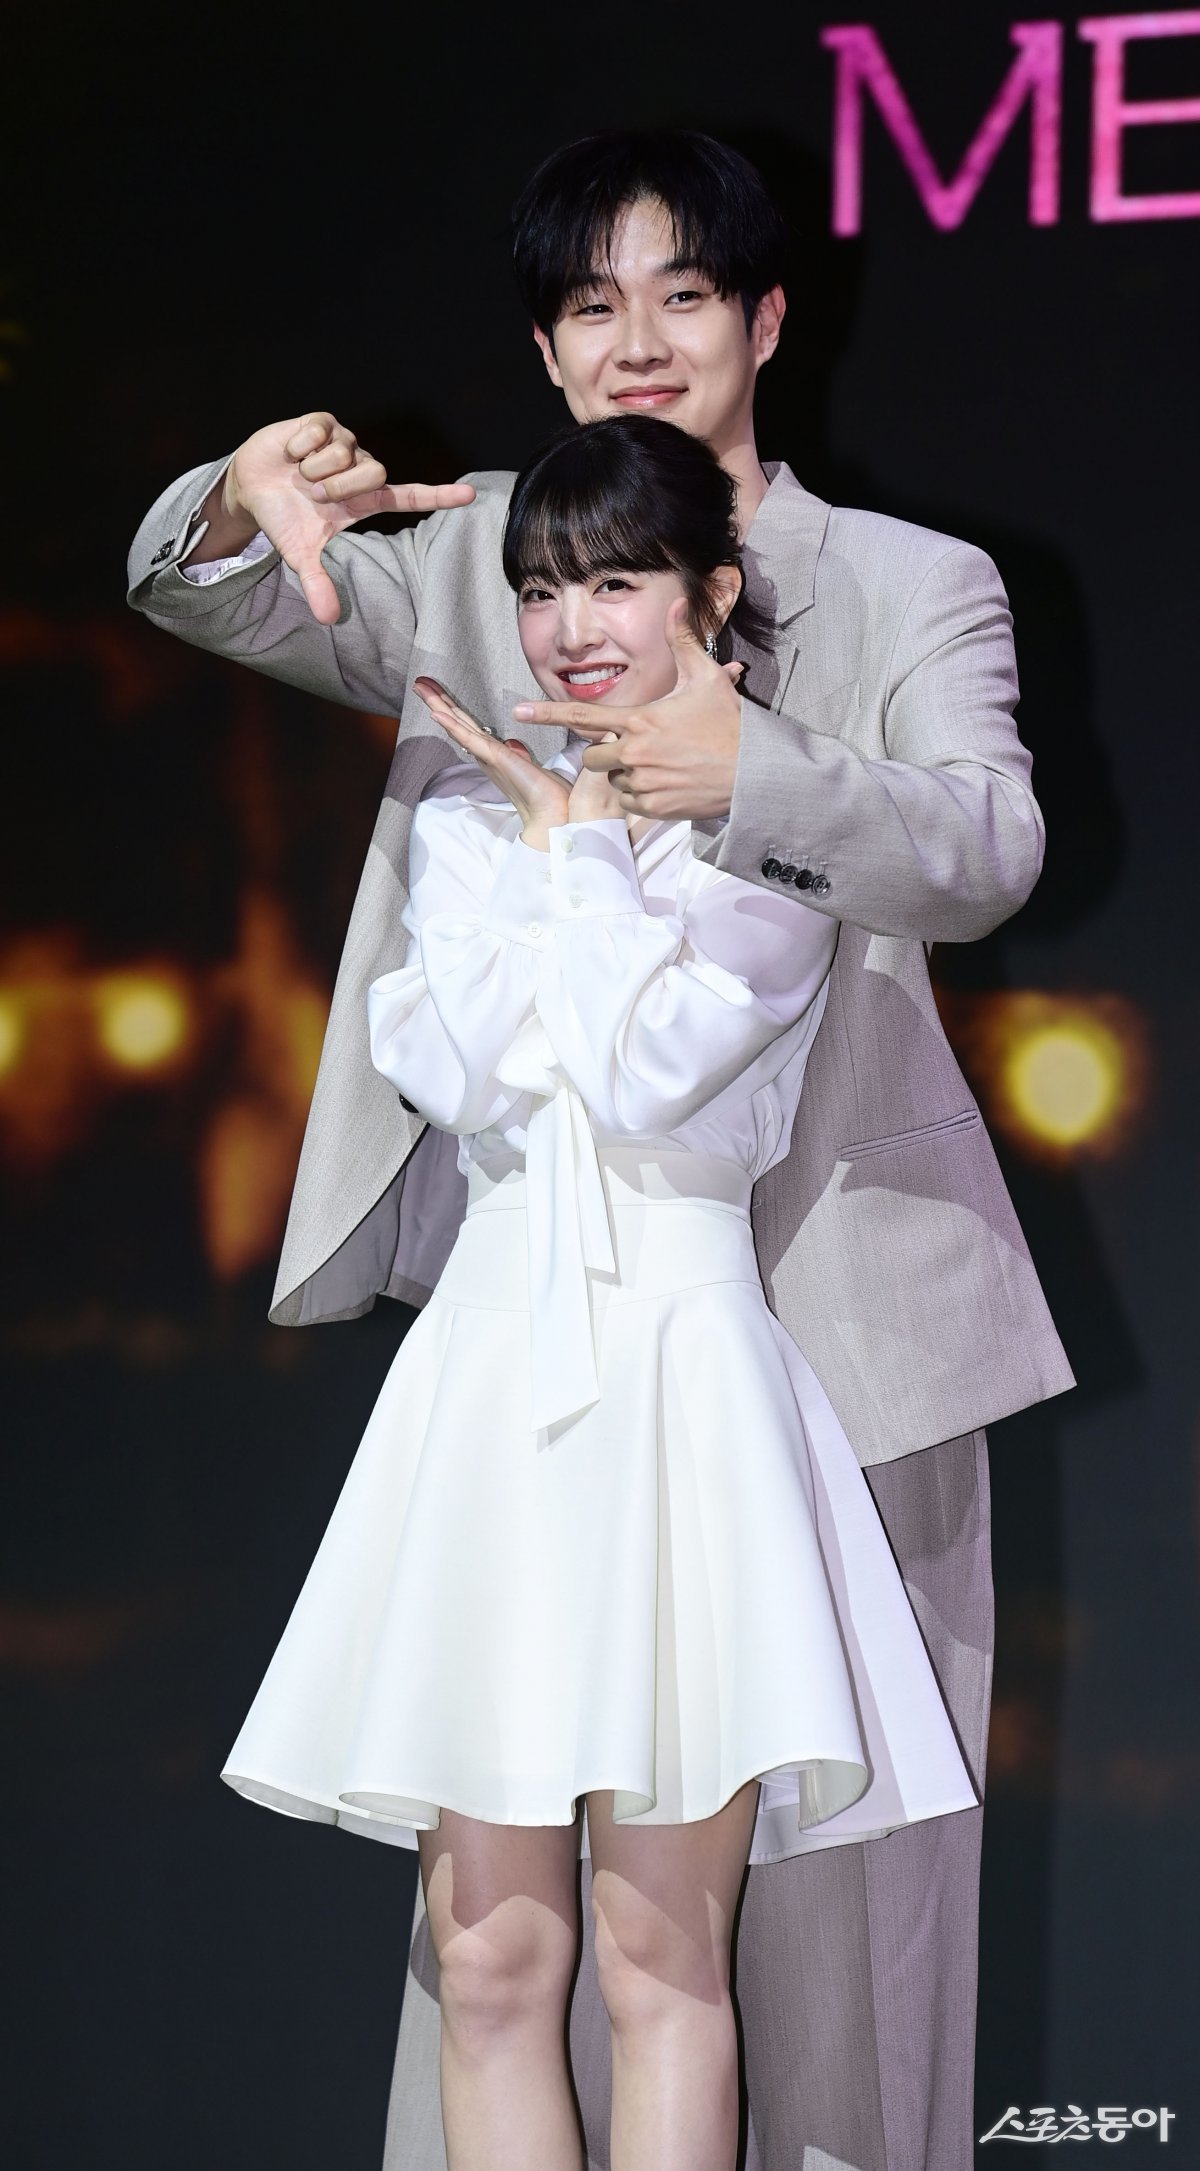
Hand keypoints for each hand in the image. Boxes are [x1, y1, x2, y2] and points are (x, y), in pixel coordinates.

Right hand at [214, 413, 475, 624]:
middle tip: (314, 494)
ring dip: (314, 469)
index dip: (439, 497)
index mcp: (365, 499)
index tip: (470, 497)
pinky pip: (319, 432)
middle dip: (339, 487)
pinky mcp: (323, 421)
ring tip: (300, 475)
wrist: (252, 487)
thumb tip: (329, 619)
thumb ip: (318, 582)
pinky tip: (291, 453)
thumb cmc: (285, 518)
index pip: (410, 497)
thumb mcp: (300, 553)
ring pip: (344, 452)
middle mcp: (361, 468)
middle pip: (375, 471)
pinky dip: (299, 447)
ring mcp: (344, 442)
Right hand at [413, 678, 570, 843]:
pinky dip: (452, 726)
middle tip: (419, 683)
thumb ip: (518, 755)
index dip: (452, 707)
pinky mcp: (494, 758)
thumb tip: (513, 744)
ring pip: (458, 726)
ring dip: (438, 706)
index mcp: (493, 754)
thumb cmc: (547, 794)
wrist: (553, 813)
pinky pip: (469, 739)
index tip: (437, 691)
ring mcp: (488, 757)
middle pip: (457, 722)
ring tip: (420, 689)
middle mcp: (485, 755)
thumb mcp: (531, 766)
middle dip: (438, 701)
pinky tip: (436, 714)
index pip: (468, 725)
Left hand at [511, 600, 746, 819]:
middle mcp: (634, 754)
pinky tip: (666, 784)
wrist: (752, 772)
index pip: (582, 718)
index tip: (518, 711)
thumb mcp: (706, 678)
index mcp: (639, 721)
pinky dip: (640, 795)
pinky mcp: (653, 808)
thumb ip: (683, 642)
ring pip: (612, 781)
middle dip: (607, 752)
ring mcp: (642, 784)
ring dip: (626, 774)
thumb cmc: (729, 724)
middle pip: (593, 756)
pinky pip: (629, 802)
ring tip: (661, 765)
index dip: (547, 714)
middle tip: (640, 747)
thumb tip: (675, 604)